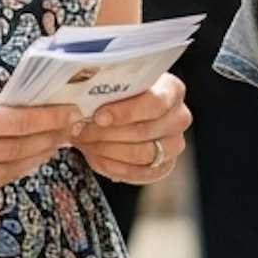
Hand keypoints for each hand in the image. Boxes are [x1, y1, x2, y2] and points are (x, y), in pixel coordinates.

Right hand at [0, 80, 84, 199]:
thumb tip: (31, 108)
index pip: (19, 124)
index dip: (51, 119)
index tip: (72, 112)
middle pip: (19, 150)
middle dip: (51, 138)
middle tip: (70, 128)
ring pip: (9, 171)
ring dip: (37, 157)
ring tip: (53, 143)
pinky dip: (13, 171)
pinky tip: (26, 158)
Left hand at [74, 73, 191, 186]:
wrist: (117, 112)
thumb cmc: (114, 94)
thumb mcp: (108, 84)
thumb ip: (98, 93)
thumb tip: (78, 110)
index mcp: (172, 90)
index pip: (155, 103)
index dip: (125, 112)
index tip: (99, 117)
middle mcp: (179, 117)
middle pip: (145, 131)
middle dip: (107, 133)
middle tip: (81, 130)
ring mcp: (174, 144)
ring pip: (143, 154)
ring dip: (108, 150)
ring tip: (86, 142)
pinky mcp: (165, 165)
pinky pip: (141, 173)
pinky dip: (115, 167)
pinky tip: (96, 157)